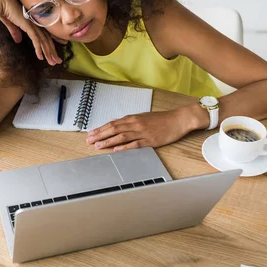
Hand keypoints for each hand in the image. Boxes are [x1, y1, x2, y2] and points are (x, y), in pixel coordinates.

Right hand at [0, 0, 67, 65]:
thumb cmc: (2, 7)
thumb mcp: (11, 23)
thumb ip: (16, 31)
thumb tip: (18, 40)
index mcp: (32, 20)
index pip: (45, 33)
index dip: (52, 42)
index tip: (56, 50)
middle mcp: (35, 22)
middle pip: (47, 39)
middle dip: (53, 51)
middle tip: (58, 61)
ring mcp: (32, 23)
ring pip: (44, 41)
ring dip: (48, 53)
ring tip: (53, 63)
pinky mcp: (28, 25)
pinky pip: (36, 40)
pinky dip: (39, 49)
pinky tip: (41, 57)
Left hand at [86, 107, 200, 150]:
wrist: (178, 119)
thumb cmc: (161, 119)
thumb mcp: (143, 117)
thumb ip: (130, 122)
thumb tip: (118, 125)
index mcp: (133, 118)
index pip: (113, 123)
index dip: (100, 129)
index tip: (91, 133)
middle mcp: (136, 124)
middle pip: (114, 129)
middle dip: (100, 135)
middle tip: (89, 140)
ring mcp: (142, 132)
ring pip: (122, 136)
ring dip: (108, 141)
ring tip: (98, 146)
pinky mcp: (150, 140)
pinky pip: (135, 144)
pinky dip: (125, 147)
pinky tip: (116, 149)